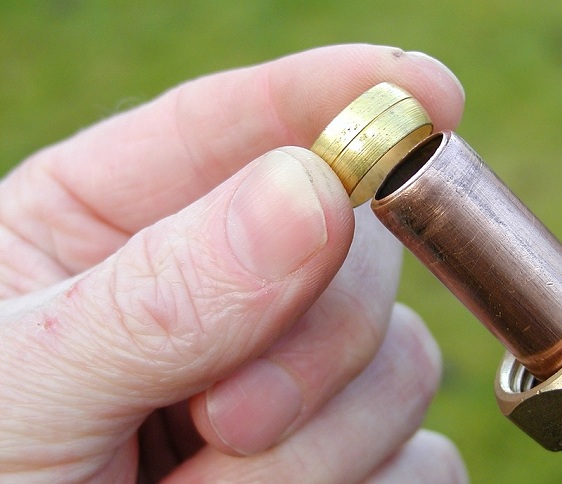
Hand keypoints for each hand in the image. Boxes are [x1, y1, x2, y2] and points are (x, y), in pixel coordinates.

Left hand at [0, 44, 466, 481]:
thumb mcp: (24, 388)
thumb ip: (160, 293)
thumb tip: (313, 191)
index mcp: (115, 226)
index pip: (240, 124)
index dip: (336, 93)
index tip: (424, 89)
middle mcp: (224, 288)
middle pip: (352, 245)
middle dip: (311, 336)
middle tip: (222, 422)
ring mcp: (296, 378)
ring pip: (402, 358)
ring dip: (321, 442)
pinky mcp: (347, 462)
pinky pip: (423, 454)